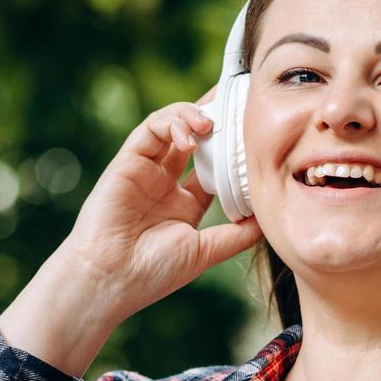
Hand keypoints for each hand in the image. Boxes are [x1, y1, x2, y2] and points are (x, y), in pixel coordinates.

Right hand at [61, 84, 263, 321]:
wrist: (111, 279)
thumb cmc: (152, 272)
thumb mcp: (206, 251)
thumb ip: (237, 234)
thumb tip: (270, 217)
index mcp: (184, 203)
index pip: (213, 164)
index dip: (232, 146)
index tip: (254, 130)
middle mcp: (165, 183)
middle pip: (194, 137)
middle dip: (216, 116)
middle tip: (237, 101)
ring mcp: (145, 170)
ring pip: (172, 126)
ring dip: (193, 116)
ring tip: (212, 122)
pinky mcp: (127, 161)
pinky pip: (150, 129)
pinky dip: (171, 123)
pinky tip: (191, 135)